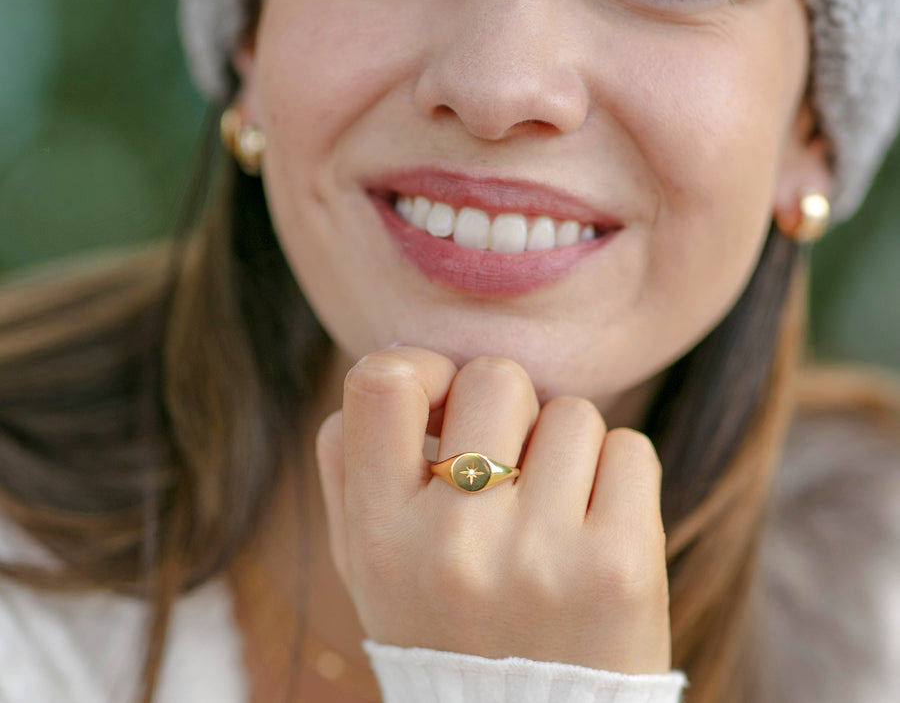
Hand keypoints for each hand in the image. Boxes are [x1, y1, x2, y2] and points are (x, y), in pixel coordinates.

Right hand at [316, 346, 670, 673]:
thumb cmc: (449, 624)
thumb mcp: (370, 563)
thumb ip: (352, 462)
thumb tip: (395, 358)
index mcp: (382, 539)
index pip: (381, 383)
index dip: (422, 366)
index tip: (445, 402)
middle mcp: (454, 548)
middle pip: (496, 378)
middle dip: (509, 409)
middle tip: (509, 467)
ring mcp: (541, 558)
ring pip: (572, 412)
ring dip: (567, 448)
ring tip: (553, 513)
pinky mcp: (621, 568)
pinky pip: (629, 448)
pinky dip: (617, 473)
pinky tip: (596, 526)